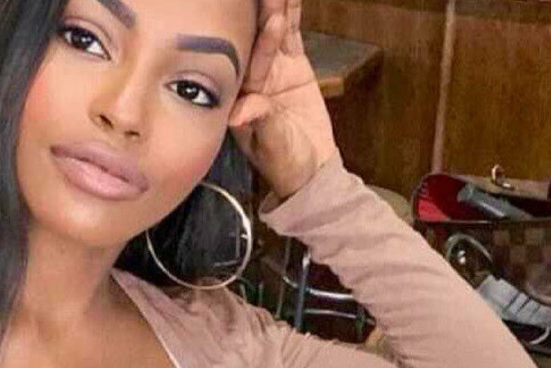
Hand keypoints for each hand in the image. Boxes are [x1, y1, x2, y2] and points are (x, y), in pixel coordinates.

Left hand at [229, 0, 337, 199]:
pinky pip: (291, 34)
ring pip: (273, 29)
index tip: (264, 15)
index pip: (248, 61)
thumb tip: (243, 112)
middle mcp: (252, 77)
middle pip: (255, 36)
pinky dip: (292, 12)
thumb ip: (262, 123)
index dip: (256, 37)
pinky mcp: (293, 64)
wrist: (308, 168)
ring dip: (275, 5)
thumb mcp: (272, 146)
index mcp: (242, 95)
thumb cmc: (284, 162)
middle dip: (259, 11)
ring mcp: (272, 68)